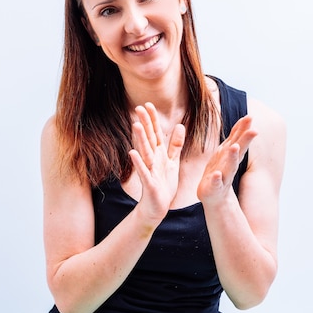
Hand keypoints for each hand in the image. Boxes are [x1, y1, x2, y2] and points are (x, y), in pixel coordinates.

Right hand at [129, 103, 184, 222]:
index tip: (148, 104)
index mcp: (158, 154)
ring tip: (135, 125)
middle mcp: (152, 160)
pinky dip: (139, 163)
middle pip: (148, 139)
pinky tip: (132, 153)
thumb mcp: (172, 162)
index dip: (152, 120)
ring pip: (145, 152)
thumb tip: (180, 125)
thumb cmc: (163, 185)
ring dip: (140, 139)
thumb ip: (175, 144)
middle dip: (144, 124)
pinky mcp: (149, 183)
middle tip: (138, 108)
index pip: (155, 134)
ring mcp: (149, 171)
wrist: (158, 207)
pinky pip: (144, 171)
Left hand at [197, 115, 256, 206]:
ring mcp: (222, 177)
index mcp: (230, 156)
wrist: (215, 198)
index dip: (243, 129)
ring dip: (232, 157)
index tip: (250, 117)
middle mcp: (229, 165)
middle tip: (254, 130)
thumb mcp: (227, 152)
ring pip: (229, 166)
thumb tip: (246, 119)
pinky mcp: (213, 189)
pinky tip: (217, 175)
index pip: (238, 140)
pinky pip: (215, 184)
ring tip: (235, 147)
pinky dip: (216, 179)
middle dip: (245, 141)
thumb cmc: (221, 171)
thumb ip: (235, 137)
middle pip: (238, 151)